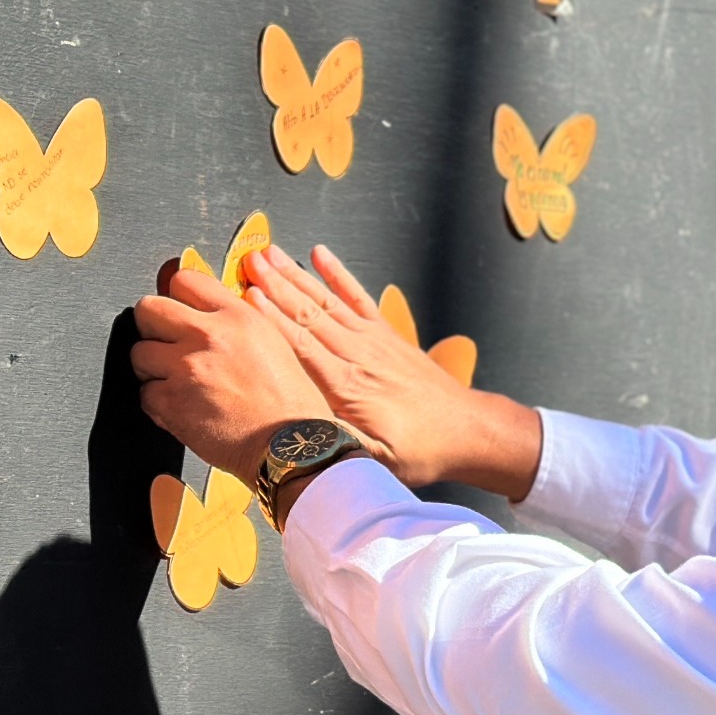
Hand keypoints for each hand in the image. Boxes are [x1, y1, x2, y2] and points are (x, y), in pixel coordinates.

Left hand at [132, 261, 333, 481]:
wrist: (288, 446)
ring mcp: (186, 369)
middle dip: (152, 326)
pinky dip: (157, 402)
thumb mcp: (272, 342)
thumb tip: (205, 312)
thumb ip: (235, 320)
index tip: (178, 309)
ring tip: (174, 380)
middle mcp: (208, 336)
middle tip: (164, 342)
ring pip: (139, 352)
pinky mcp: (172, 403)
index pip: (184, 280)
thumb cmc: (288, 403)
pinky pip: (144, 392)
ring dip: (152, 366)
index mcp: (236, 316)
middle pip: (148, 309)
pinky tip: (180, 406)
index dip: (177, 296)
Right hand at [244, 245, 542, 500]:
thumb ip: (339, 442)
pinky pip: (357, 297)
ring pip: (326, 301)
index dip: (272, 320)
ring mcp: (373, 340)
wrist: (467, 430)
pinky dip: (338, 274)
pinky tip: (320, 254)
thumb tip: (299, 430)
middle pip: (308, 315)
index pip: (302, 346)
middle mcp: (358, 356)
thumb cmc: (421, 451)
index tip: (248, 297)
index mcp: (349, 388)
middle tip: (249, 261)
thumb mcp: (378, 460)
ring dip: (295, 276)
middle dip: (275, 287)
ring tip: (269, 254)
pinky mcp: (386, 334)